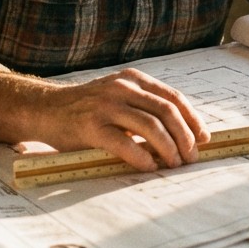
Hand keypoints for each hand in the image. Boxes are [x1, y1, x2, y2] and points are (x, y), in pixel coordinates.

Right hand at [0, 66, 210, 171]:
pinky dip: (140, 157)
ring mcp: (105, 106)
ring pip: (150, 125)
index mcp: (132, 80)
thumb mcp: (117, 97)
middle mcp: (121, 88)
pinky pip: (123, 142)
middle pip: (166, 111)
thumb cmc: (86, 109)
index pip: (173, 97)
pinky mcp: (90, 126)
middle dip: (185, 136)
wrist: (44, 109)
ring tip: (174, 163)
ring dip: (168, 148)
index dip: (193, 119)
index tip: (204, 138)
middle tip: (191, 156)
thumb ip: (143, 107)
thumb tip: (182, 134)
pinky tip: (149, 167)